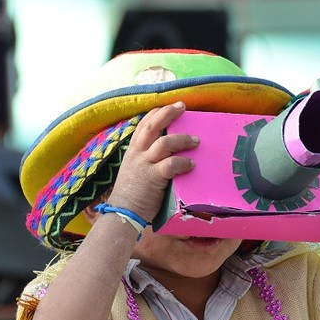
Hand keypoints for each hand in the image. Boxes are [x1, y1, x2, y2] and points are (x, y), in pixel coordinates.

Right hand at [107, 101, 198, 221]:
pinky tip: (192, 165)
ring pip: (165, 142)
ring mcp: (144, 164)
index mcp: (133, 150)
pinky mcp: (153, 177)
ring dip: (183, 139)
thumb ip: (147, 160)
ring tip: (196, 141)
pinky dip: (184, 163)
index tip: (170, 106)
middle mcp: (137, 153)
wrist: (123, 212)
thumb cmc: (132, 195)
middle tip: (183, 107)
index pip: (144, 124)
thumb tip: (168, 154)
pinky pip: (171, 164)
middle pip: (153, 125)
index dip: (157, 112)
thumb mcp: (135, 170)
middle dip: (168, 113)